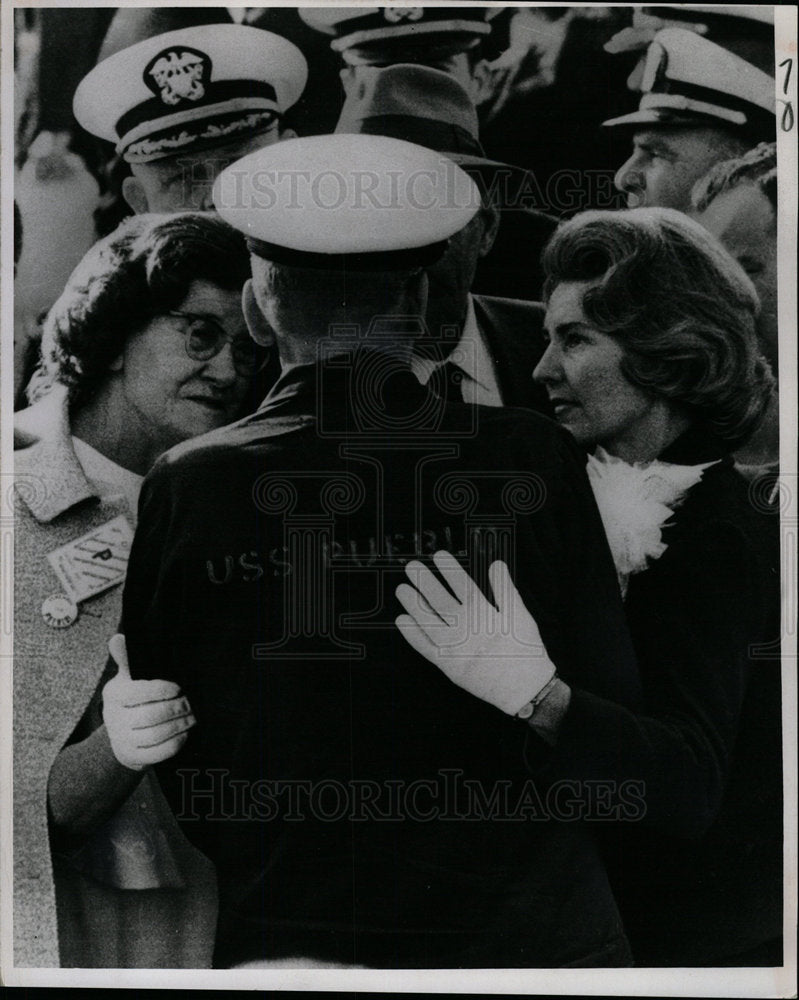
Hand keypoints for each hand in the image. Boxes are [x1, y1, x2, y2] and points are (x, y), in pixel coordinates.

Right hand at [102, 634, 195, 770]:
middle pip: (150, 716)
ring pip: (156, 735)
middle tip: (191, 704)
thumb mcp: (130, 677)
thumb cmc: (133, 698)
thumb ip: (128, 659)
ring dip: (179, 725)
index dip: (162, 690)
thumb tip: (118, 638)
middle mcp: (113, 718)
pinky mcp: (132, 757)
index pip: (137, 692)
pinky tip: (185, 734)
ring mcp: (121, 740)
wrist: (124, 735)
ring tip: (193, 717)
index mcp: (113, 694)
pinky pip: (158, 753)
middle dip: (176, 709)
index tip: (179, 687)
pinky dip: (175, 743)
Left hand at [395, 552, 555, 714]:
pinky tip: (403, 621)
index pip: (461, 584)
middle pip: (439, 600)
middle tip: (411, 568)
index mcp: (483, 614)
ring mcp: (454, 647)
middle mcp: (465, 628)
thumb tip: (497, 565)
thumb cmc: (525, 652)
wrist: (525, 689)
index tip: (438, 555)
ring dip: (413, 604)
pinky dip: (412, 635)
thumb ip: (506, 589)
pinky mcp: (448, 665)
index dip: (448, 568)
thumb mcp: (521, 616)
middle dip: (424, 581)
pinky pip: (425, 647)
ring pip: (427, 621)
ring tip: (402, 590)